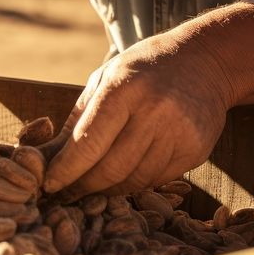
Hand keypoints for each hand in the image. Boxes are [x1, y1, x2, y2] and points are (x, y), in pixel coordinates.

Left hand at [42, 3, 253, 198]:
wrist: (205, 62)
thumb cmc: (144, 70)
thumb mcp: (106, 77)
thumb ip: (79, 117)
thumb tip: (48, 156)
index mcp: (124, 88)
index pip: (88, 142)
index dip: (66, 169)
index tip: (48, 184)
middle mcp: (154, 111)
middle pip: (110, 169)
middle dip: (83, 186)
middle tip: (68, 192)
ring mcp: (179, 133)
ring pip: (134, 181)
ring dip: (108, 190)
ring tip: (93, 186)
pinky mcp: (196, 150)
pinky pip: (157, 180)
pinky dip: (136, 183)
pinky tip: (125, 175)